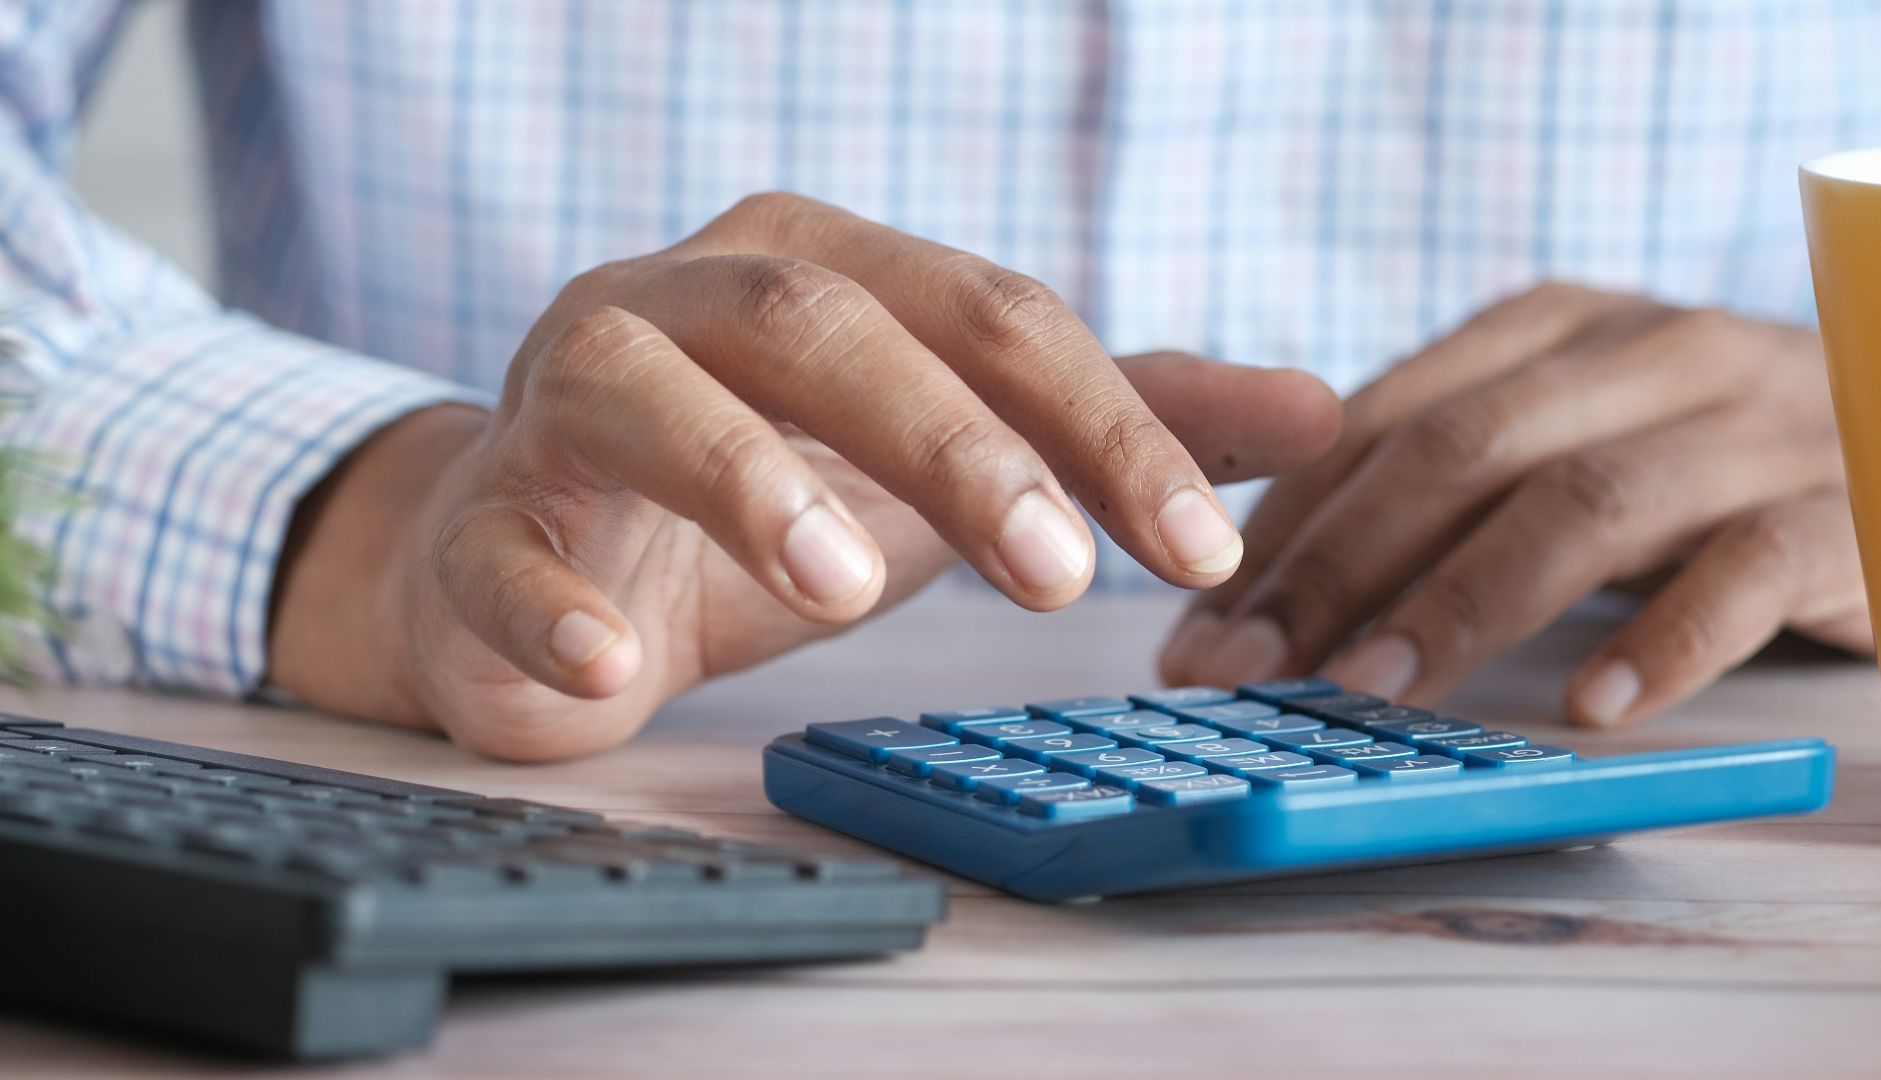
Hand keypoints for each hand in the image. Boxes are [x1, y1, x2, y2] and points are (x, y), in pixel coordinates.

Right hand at [268, 194, 1339, 759]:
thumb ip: (1115, 426)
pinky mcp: (482, 520)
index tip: (1200, 547)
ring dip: (747, 479)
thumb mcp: (952, 454)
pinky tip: (614, 671)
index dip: (1102, 422)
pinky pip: (500, 547)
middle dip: (950, 440)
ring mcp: (567, 400)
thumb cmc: (767, 493)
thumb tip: (1323, 412)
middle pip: (824, 321)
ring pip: (645, 391)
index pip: (986, 314)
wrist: (546, 558)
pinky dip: (550, 606)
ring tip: (845, 586)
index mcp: (823, 269)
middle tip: (1058, 577)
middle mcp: (688, 301)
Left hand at [1160, 283, 1871, 727]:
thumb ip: (1436, 484)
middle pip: (1461, 453)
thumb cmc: (1691, 463)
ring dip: (1461, 603)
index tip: (1202, 627)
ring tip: (1371, 692)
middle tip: (1248, 671)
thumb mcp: (1559, 438)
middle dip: (1334, 567)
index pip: (1383, 419)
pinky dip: (1663, 637)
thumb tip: (1259, 593)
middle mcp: (1645, 352)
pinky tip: (1592, 704)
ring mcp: (1747, 421)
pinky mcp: (1838, 504)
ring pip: (1582, 502)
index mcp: (1554, 326)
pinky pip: (1744, 569)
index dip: (1283, 527)